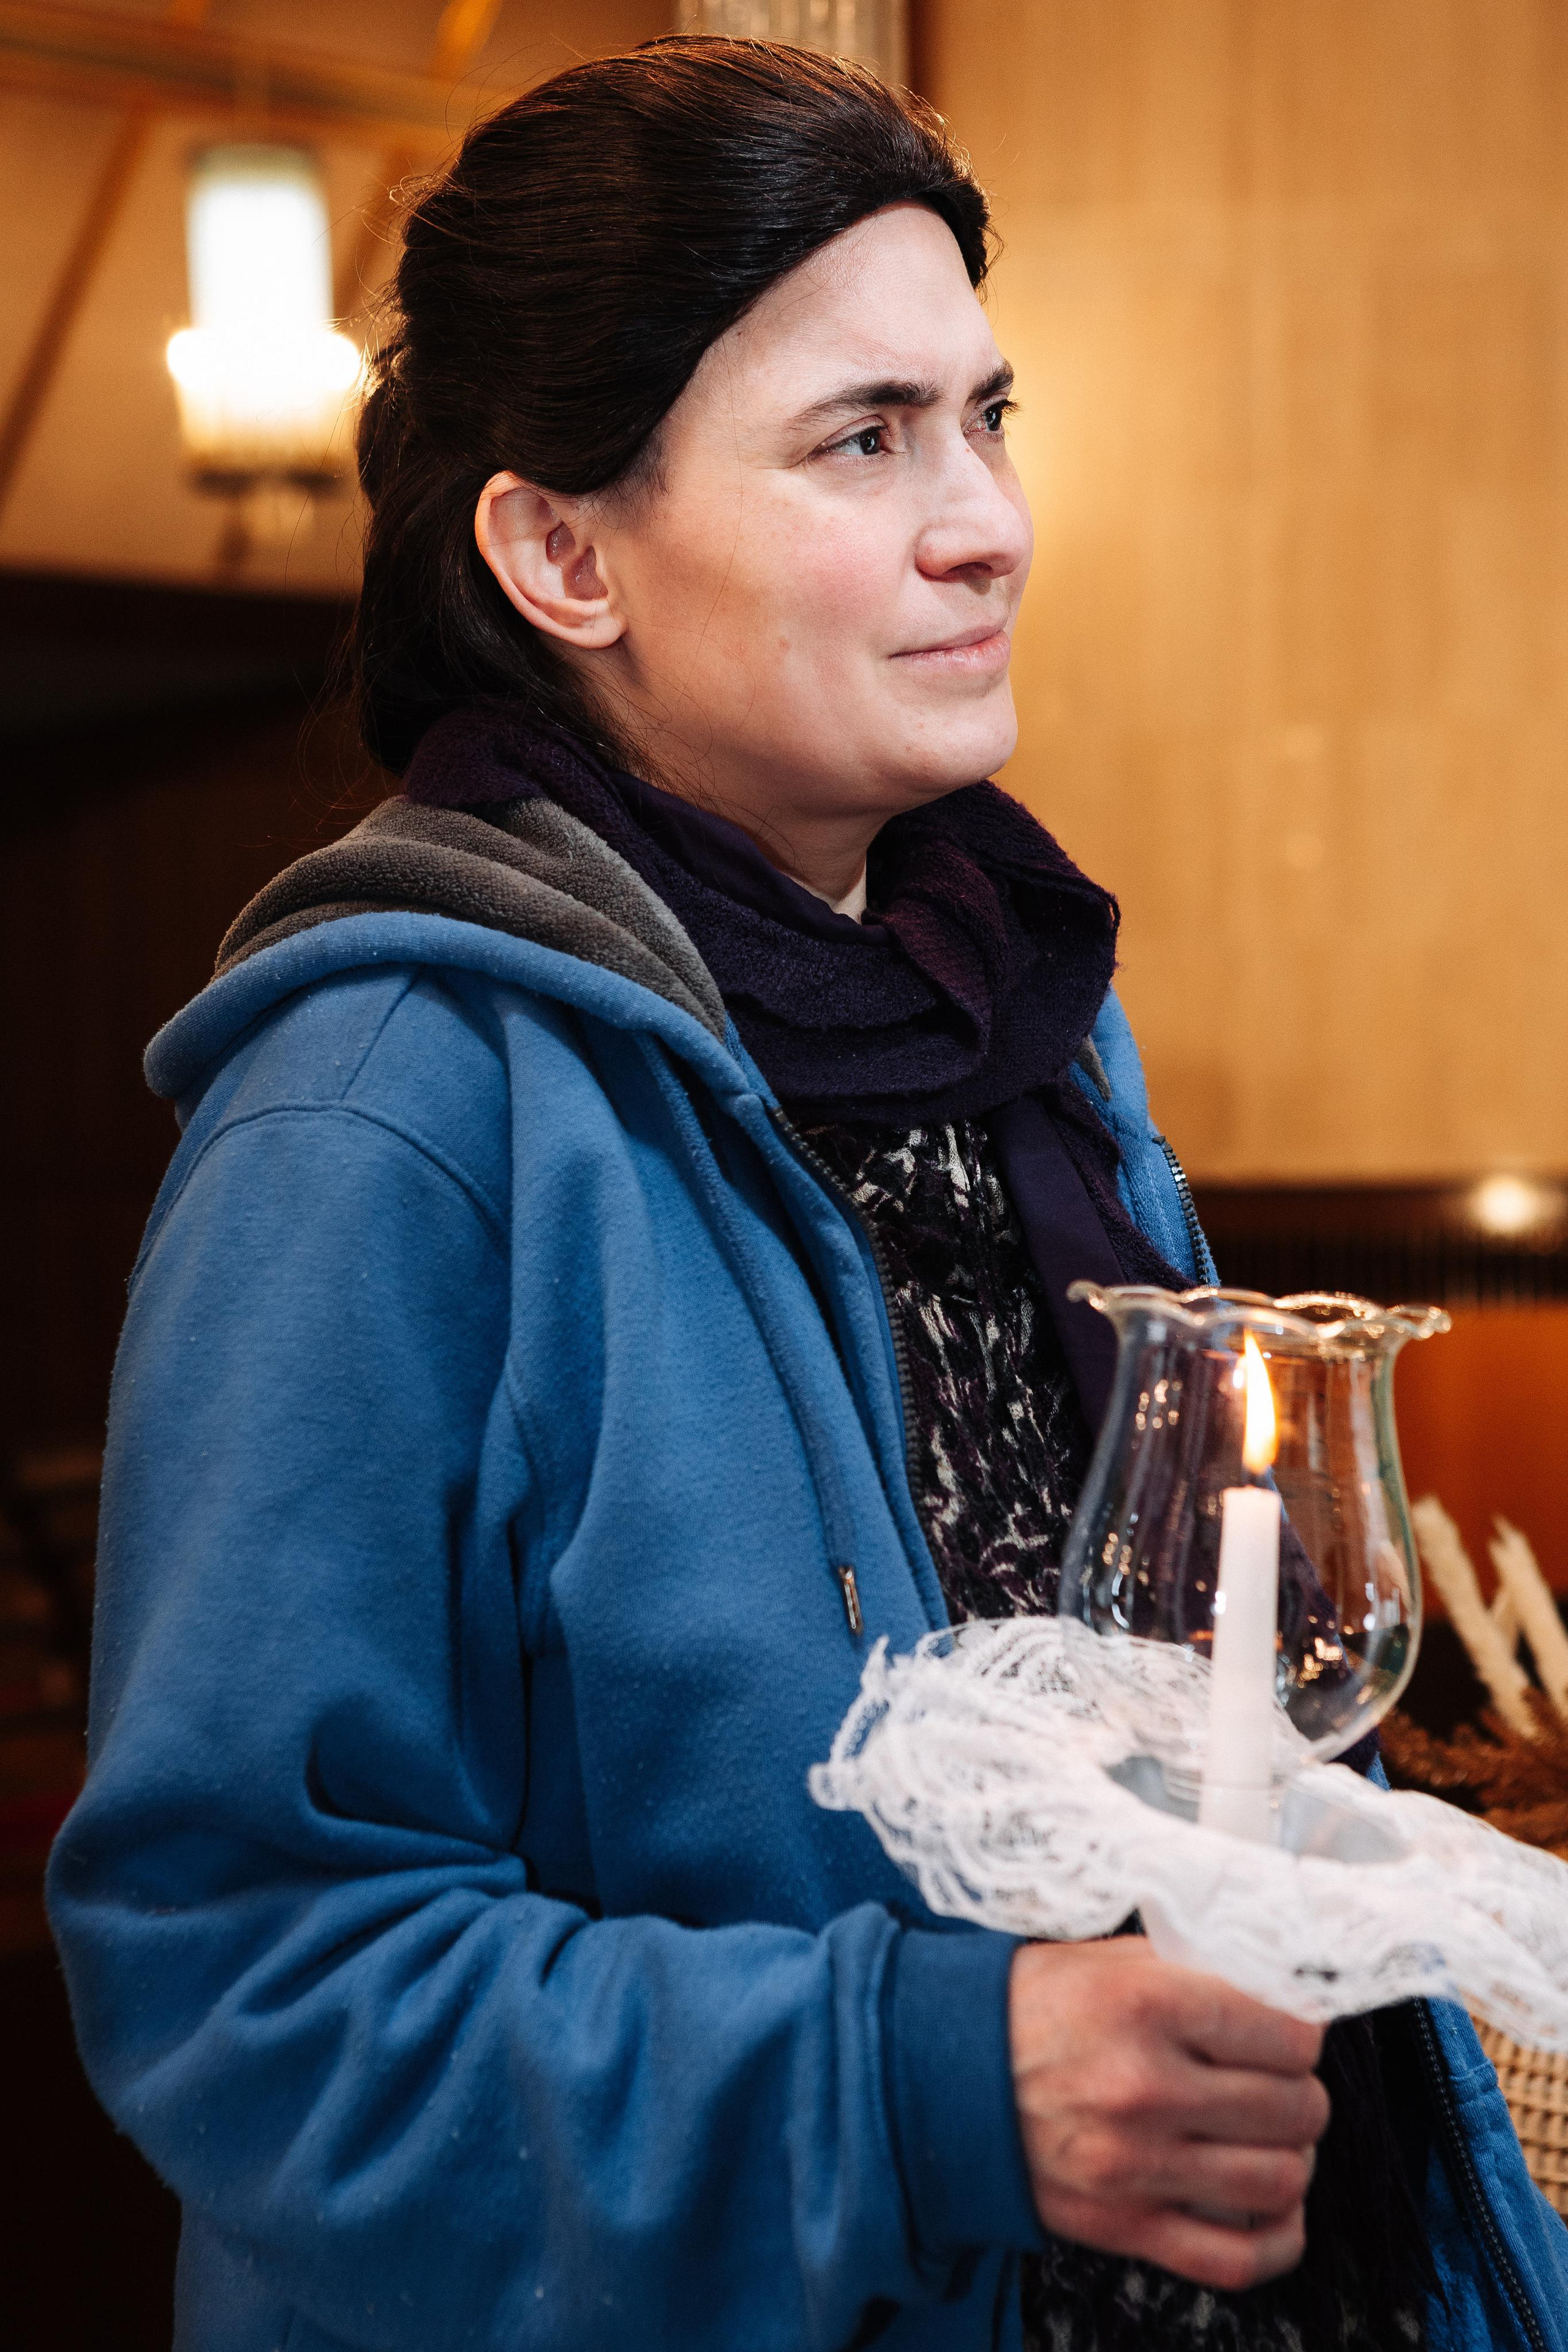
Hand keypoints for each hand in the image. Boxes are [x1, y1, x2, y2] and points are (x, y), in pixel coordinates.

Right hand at [1008, 1938, 1328, 2290]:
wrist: (944, 2074)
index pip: (1286, 2034)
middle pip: (1293, 2107)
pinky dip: (1277, 2239)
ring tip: (1274, 2138)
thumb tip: (1278, 1993)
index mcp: (1148, 2005)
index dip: (1301, 2033)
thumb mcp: (1110, 1959)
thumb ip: (1195, 1972)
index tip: (1291, 2033)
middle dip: (1301, 2093)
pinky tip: (1275, 2209)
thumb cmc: (1030, 2009)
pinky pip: (1236, 2257)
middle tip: (1282, 2082)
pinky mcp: (1125, 2225)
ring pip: (1279, 2179)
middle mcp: (1147, 2086)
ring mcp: (1138, 2165)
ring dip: (1293, 2158)